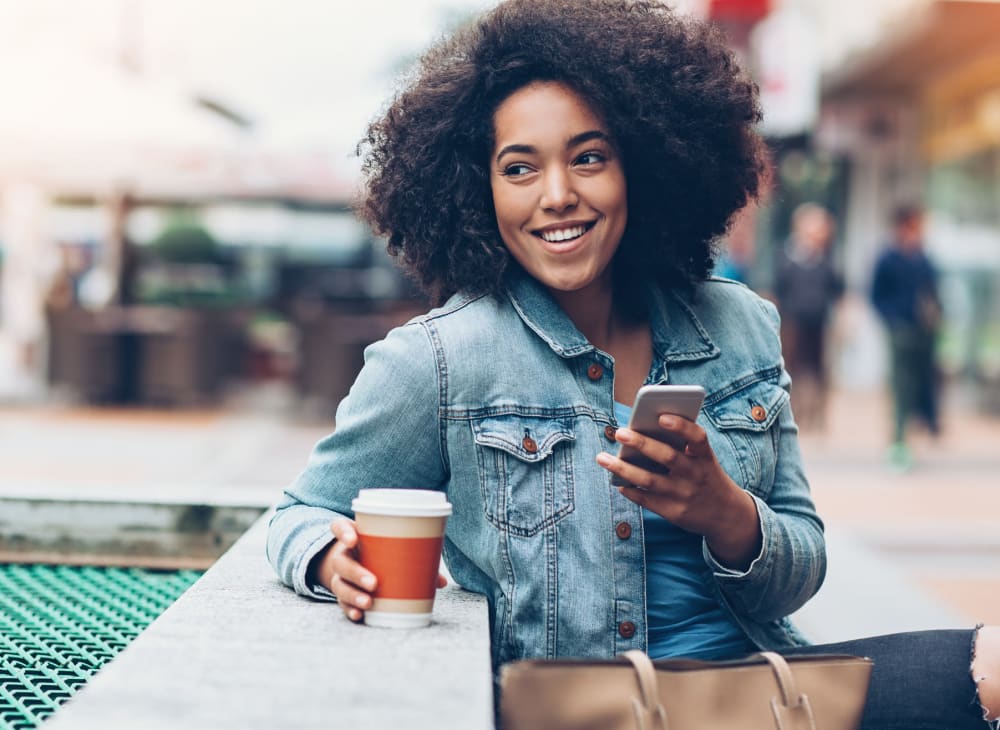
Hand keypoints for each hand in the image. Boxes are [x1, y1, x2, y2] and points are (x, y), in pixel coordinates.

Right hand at [312, 519, 447, 622]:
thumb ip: (414, 558)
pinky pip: (341, 602)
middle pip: (341, 562)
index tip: (353, 539)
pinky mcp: (342, 592)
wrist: (354, 563)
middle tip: (374, 583)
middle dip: (356, 573)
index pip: (339, 527)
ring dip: (353, 594)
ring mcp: (340, 575)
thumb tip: (441, 582)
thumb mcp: (390, 548)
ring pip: (339, 584)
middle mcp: (342, 555)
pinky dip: (350, 609)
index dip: (343, 532)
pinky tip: (359, 614)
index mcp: (353, 536)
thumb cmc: (378, 551)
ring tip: (368, 602)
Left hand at [596, 415, 761, 569]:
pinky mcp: (674, 512)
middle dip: (641, 443)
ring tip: (602, 458)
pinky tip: (617, 482)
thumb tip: (642, 431)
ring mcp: (684, 495)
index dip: (681, 426)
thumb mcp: (703, 460)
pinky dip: (630, 490)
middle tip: (619, 432)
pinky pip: (646, 500)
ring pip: (649, 480)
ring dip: (623, 468)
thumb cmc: (706, 475)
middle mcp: (696, 475)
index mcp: (705, 457)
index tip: (662, 416)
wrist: (727, 515)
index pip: (697, 438)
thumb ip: (682, 446)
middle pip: (667, 456)